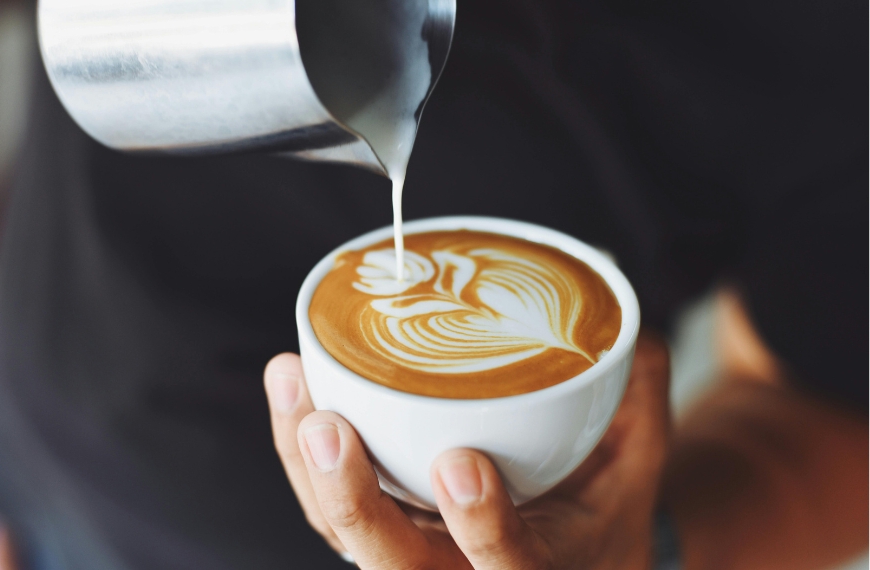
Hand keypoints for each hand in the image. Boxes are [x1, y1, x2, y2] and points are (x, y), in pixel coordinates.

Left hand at [264, 334, 669, 568]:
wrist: (569, 555)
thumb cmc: (599, 508)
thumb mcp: (637, 460)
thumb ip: (637, 394)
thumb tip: (625, 325)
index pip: (508, 568)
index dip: (482, 527)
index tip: (461, 465)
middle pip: (391, 565)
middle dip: (351, 500)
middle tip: (328, 427)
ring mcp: (408, 559)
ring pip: (341, 531)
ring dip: (305, 463)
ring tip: (291, 378)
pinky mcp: (374, 534)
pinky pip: (324, 505)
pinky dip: (298, 449)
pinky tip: (290, 380)